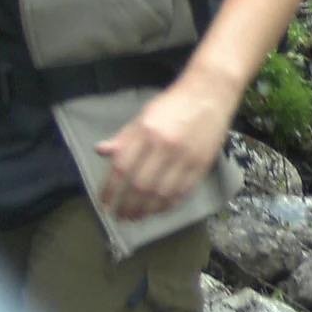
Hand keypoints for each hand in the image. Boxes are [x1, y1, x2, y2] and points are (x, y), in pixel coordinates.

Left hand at [95, 80, 238, 220]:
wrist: (210, 93)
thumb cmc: (173, 104)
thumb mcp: (144, 116)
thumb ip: (124, 137)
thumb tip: (100, 152)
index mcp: (146, 132)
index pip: (122, 168)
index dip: (111, 189)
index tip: (104, 203)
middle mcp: (164, 146)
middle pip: (140, 185)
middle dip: (127, 205)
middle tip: (120, 216)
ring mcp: (185, 157)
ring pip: (161, 194)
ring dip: (146, 210)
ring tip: (137, 217)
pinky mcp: (202, 165)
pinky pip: (182, 192)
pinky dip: (167, 205)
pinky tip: (158, 210)